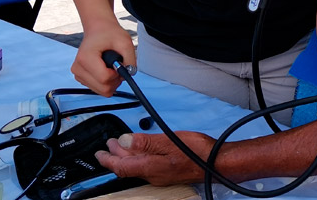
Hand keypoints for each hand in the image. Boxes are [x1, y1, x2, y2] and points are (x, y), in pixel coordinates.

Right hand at [71, 20, 135, 96]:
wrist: (98, 30)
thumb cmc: (109, 34)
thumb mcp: (125, 42)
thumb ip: (130, 59)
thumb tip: (130, 74)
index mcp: (85, 58)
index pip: (105, 78)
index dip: (117, 74)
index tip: (119, 64)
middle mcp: (78, 68)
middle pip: (103, 88)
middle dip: (115, 80)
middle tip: (117, 66)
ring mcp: (78, 74)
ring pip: (102, 91)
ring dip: (112, 81)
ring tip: (111, 65)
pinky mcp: (81, 78)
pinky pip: (99, 89)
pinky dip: (106, 82)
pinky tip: (106, 69)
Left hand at [96, 132, 213, 184]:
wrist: (218, 163)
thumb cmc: (198, 153)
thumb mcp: (169, 141)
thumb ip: (146, 142)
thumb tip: (124, 141)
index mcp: (151, 167)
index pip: (121, 166)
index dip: (107, 160)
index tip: (98, 154)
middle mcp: (153, 175)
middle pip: (128, 167)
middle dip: (116, 156)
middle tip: (108, 145)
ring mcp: (161, 175)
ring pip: (137, 166)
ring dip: (127, 156)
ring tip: (121, 146)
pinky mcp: (169, 172)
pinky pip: (147, 166)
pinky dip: (139, 157)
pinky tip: (142, 151)